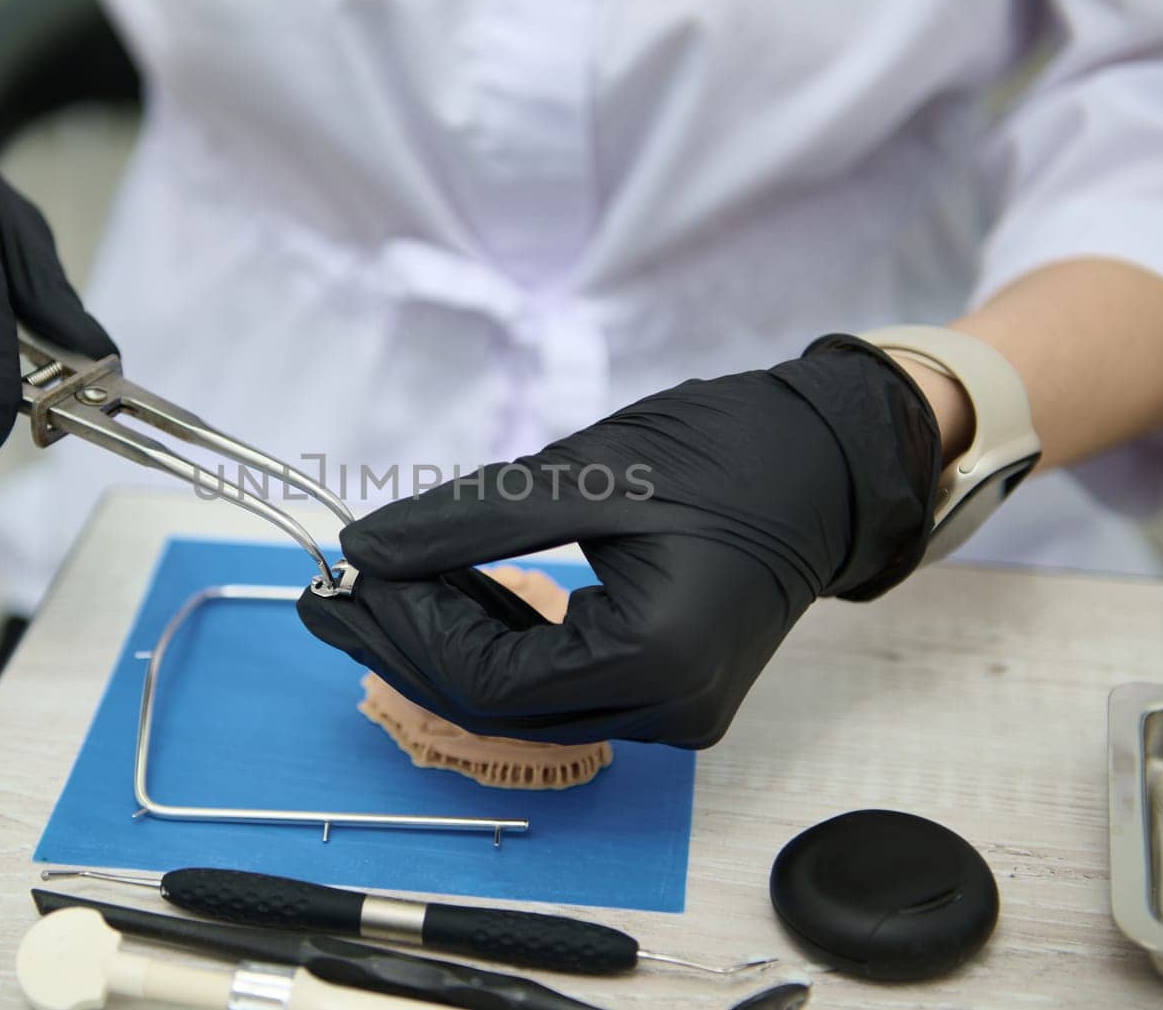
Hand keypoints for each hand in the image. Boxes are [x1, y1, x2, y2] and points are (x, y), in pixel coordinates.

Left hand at [298, 336, 941, 746]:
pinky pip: (558, 686)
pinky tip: (454, 596)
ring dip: (448, 644)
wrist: (829, 462)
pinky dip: (499, 644)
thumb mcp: (587, 472)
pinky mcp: (669, 692)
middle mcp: (668, 709)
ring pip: (521, 703)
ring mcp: (673, 712)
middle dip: (408, 645)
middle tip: (333, 593)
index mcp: (658, 660)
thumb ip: (467, 519)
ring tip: (381, 586)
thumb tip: (365, 548)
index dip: (405, 629)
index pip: (489, 678)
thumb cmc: (729, 451)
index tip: (344, 575)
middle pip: (496, 705)